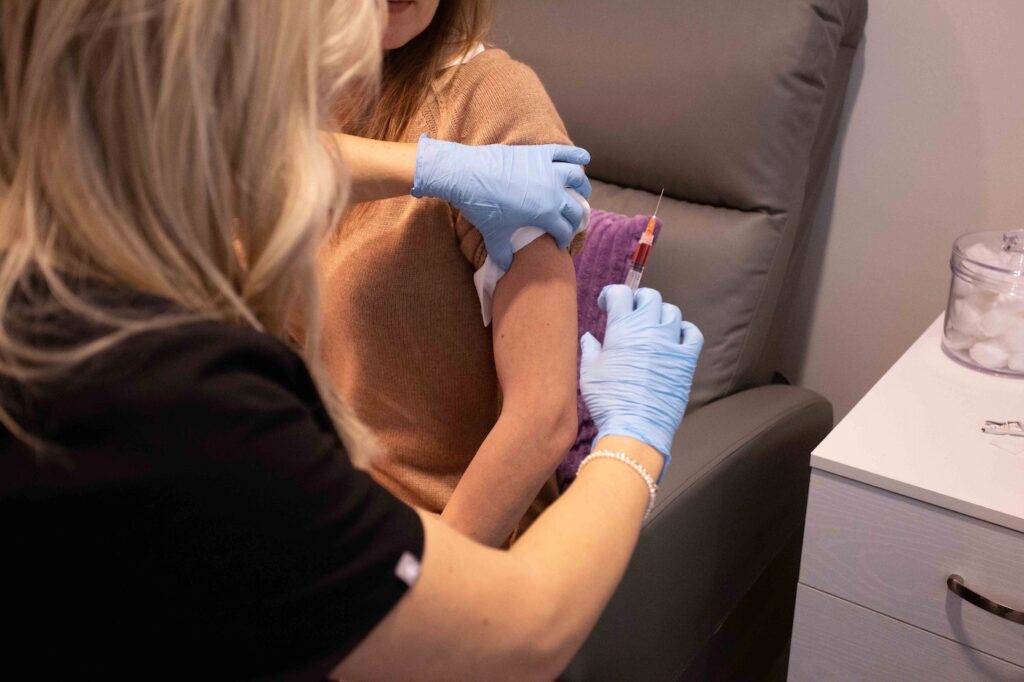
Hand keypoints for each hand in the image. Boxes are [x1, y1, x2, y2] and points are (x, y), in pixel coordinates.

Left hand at [410, 134, 591, 269]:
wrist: (468, 175)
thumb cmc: (483, 207)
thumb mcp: (493, 235)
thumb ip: (502, 253)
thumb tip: (505, 267)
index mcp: (546, 213)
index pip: (564, 230)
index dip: (564, 239)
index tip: (560, 243)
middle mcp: (553, 191)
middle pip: (575, 207)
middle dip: (576, 217)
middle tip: (572, 221)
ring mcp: (548, 169)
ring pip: (577, 177)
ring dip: (582, 185)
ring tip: (581, 191)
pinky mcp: (540, 153)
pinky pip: (565, 152)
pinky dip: (577, 154)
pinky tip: (584, 158)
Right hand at [579, 285, 702, 472]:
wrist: (634, 428)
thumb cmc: (608, 400)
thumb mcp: (589, 372)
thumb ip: (590, 349)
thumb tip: (589, 337)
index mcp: (622, 328)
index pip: (620, 293)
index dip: (611, 294)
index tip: (607, 303)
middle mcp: (649, 329)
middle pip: (650, 297)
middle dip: (638, 299)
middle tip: (630, 311)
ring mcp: (671, 343)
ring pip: (672, 312)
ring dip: (659, 314)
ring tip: (651, 325)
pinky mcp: (686, 360)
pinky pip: (693, 334)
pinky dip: (685, 330)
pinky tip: (676, 337)